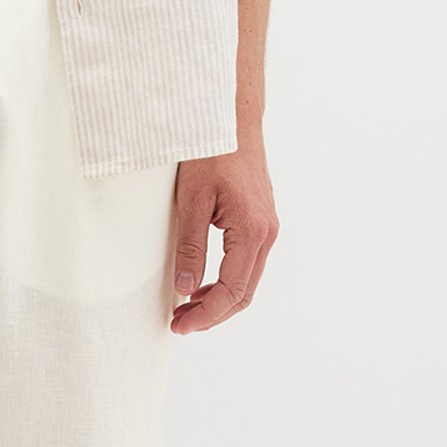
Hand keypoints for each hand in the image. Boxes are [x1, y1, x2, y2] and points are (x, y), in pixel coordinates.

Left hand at [170, 137, 277, 333]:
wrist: (232, 121)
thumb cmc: (211, 153)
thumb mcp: (192, 201)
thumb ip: (190, 247)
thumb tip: (186, 289)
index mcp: (251, 232)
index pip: (232, 291)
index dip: (205, 315)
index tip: (179, 325)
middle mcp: (266, 234)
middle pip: (244, 293)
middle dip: (213, 315)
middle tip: (180, 323)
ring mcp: (267, 228)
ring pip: (248, 281)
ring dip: (220, 300)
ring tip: (187, 307)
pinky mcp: (261, 222)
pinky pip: (248, 263)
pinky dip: (227, 281)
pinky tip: (203, 283)